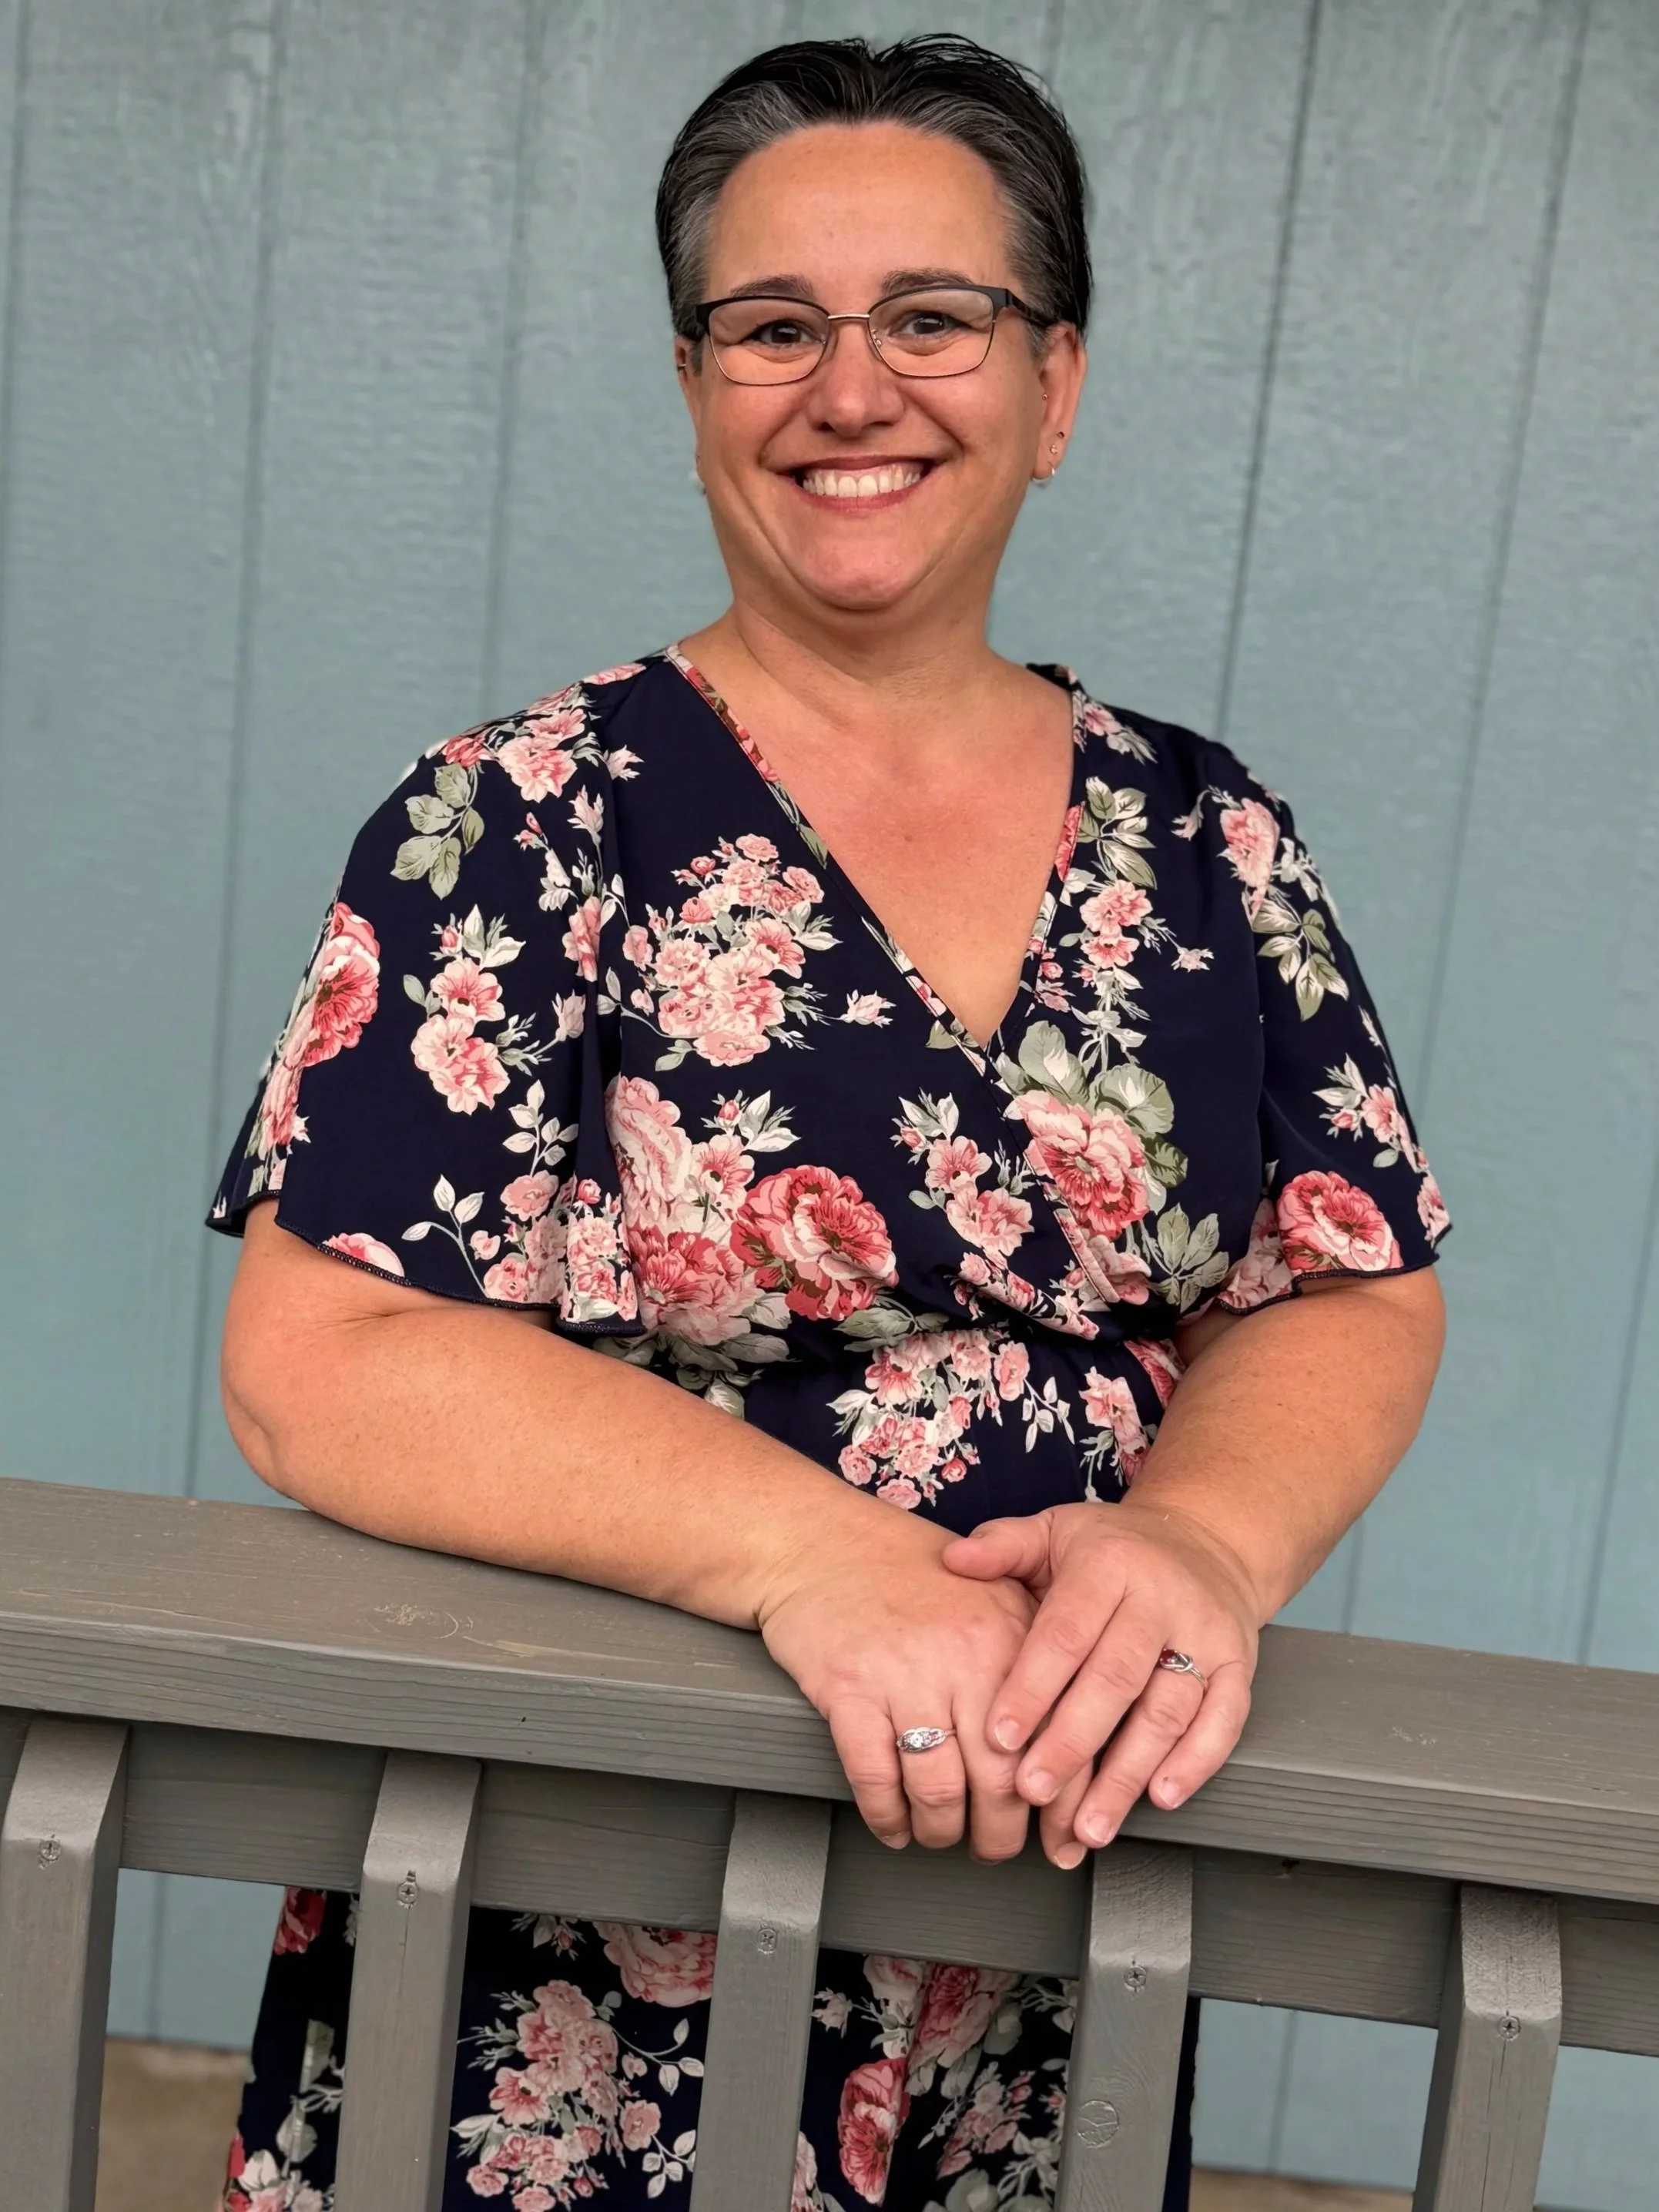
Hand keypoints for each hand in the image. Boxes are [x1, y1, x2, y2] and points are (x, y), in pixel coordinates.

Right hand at [756, 1521, 1036, 1860]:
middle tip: (993, 1847)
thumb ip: (1030, 1655)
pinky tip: (892, 1824)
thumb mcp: (989, 1593)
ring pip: (938, 1790)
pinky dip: (886, 1816)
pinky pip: (875, 1778)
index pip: (1056, 1739)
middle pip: (1001, 1779)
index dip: (1060, 1804)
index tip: (1057, 1836)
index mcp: (1012, 1633)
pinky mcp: (847, 1688)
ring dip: (940, 1831)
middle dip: (999, 1833)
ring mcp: (903, 1673)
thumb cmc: (905, 1573)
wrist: (819, 1541)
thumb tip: (1063, 1745)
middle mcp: (965, 1655)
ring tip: (938, 1834)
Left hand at [941, 1500, 1258, 1865]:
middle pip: (1115, 1679)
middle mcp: (1161, 1599)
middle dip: (1073, 1743)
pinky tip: (1159, 1797)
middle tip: (1035, 1793)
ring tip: (1089, 1825)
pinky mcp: (1238, 1665)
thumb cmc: (1116, 1549)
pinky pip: (1222, 1720)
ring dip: (1128, 1774)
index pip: (1066, 1634)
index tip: (1001, 1737)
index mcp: (1108, 1565)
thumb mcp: (1056, 1529)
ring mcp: (1206, 1634)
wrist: (1207, 1541)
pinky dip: (1195, 1763)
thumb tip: (952, 1560)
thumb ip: (1003, 1547)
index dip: (1033, 1688)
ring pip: (1167, 1711)